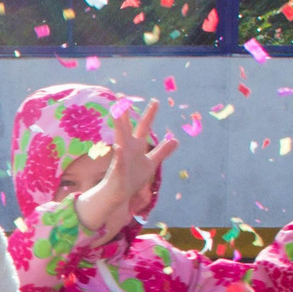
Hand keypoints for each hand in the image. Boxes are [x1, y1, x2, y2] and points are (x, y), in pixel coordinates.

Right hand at [73, 101, 176, 244]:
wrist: (118, 194)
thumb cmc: (132, 177)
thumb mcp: (151, 163)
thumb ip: (162, 151)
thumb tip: (175, 139)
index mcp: (135, 146)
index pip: (144, 127)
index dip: (150, 114)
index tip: (155, 101)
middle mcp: (127, 148)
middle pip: (127, 127)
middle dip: (125, 112)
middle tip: (122, 97)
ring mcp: (121, 158)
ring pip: (119, 138)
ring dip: (119, 125)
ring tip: (117, 112)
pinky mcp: (117, 171)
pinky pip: (117, 162)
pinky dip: (118, 155)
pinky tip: (119, 148)